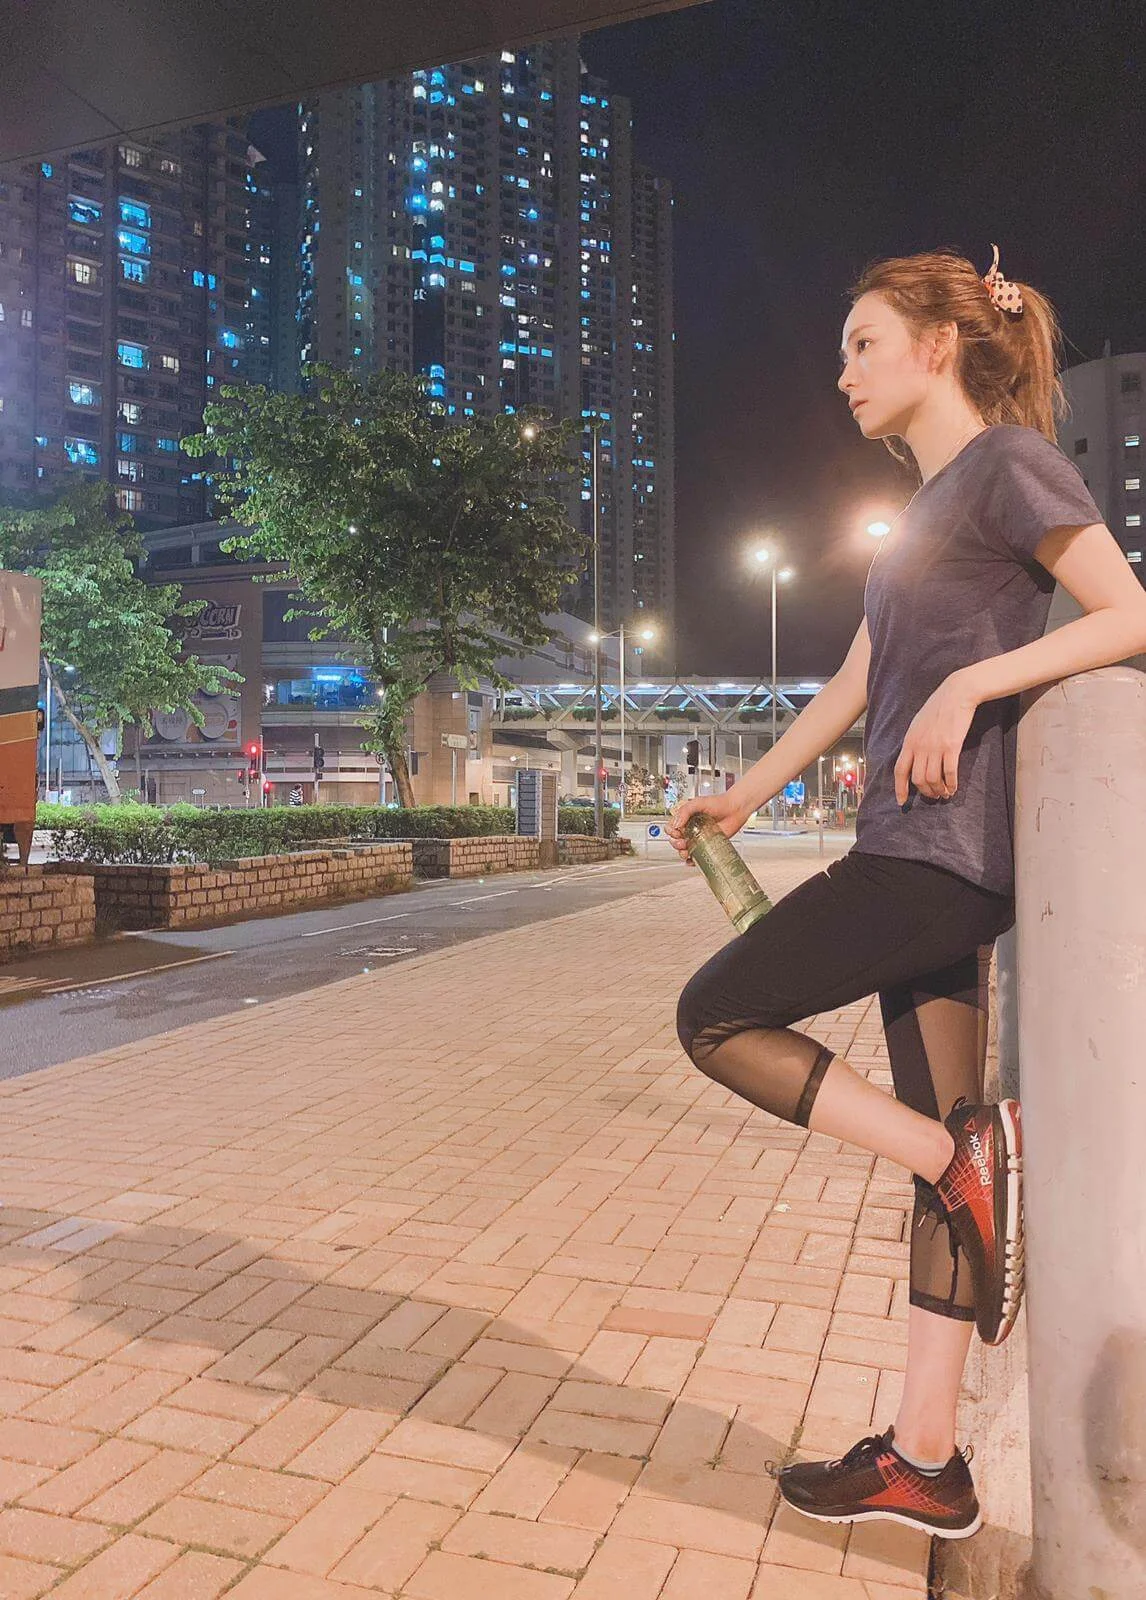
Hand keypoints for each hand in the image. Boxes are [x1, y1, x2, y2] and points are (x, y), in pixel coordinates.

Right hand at [665, 790, 751, 864]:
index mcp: (685, 818)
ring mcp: (698, 838)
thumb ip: (685, 811)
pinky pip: (697, 856)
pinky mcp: (708, 845)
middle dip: (676, 844)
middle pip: (675, 840)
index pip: (671, 828)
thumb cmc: (719, 803)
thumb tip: (676, 824)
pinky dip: (692, 860)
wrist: (735, 809)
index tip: (677, 832)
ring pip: (684, 850)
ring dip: (682, 853)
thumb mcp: (698, 803)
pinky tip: (692, 860)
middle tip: (682, 842)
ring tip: (687, 851)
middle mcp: (690, 829)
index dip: (671, 832)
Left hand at [894, 672, 978, 803]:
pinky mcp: (951, 746)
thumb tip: (913, 759)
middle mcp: (919, 746)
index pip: (899, 770)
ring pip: (933, 779)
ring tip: (945, 793)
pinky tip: (954, 788)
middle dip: (926, 792)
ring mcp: (935, 747)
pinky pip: (949, 772)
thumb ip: (914, 742)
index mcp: (909, 742)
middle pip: (918, 779)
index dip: (900, 789)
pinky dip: (951, 784)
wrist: (956, 694)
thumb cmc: (938, 708)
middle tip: (933, 796)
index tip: (902, 802)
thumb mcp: (917, 725)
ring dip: (939, 790)